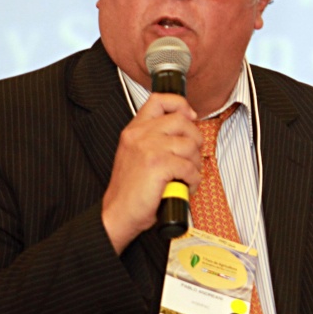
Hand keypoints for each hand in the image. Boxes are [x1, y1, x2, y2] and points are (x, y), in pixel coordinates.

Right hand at [101, 93, 201, 253]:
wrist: (117, 214)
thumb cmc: (131, 189)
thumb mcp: (136, 154)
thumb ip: (155, 138)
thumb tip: (186, 124)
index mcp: (134, 130)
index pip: (159, 99)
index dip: (180, 104)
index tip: (190, 117)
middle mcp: (140, 135)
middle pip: (182, 121)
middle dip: (195, 139)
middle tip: (191, 156)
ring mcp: (149, 149)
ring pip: (190, 145)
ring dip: (195, 164)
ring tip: (186, 176)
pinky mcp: (158, 166)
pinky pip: (190, 167)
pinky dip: (193, 180)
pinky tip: (183, 187)